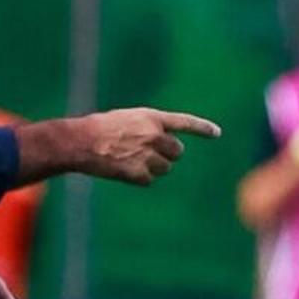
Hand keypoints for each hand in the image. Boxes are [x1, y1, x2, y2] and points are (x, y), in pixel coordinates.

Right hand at [65, 107, 221, 184]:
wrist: (81, 142)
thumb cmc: (99, 128)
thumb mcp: (127, 119)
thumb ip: (148, 127)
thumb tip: (162, 144)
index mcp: (152, 118)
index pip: (184, 122)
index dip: (202, 128)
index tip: (216, 133)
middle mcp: (155, 136)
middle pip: (177, 152)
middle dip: (166, 154)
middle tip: (147, 152)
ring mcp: (148, 155)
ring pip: (165, 168)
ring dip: (153, 167)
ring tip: (130, 159)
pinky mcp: (140, 173)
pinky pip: (148, 180)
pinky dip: (138, 178)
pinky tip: (122, 169)